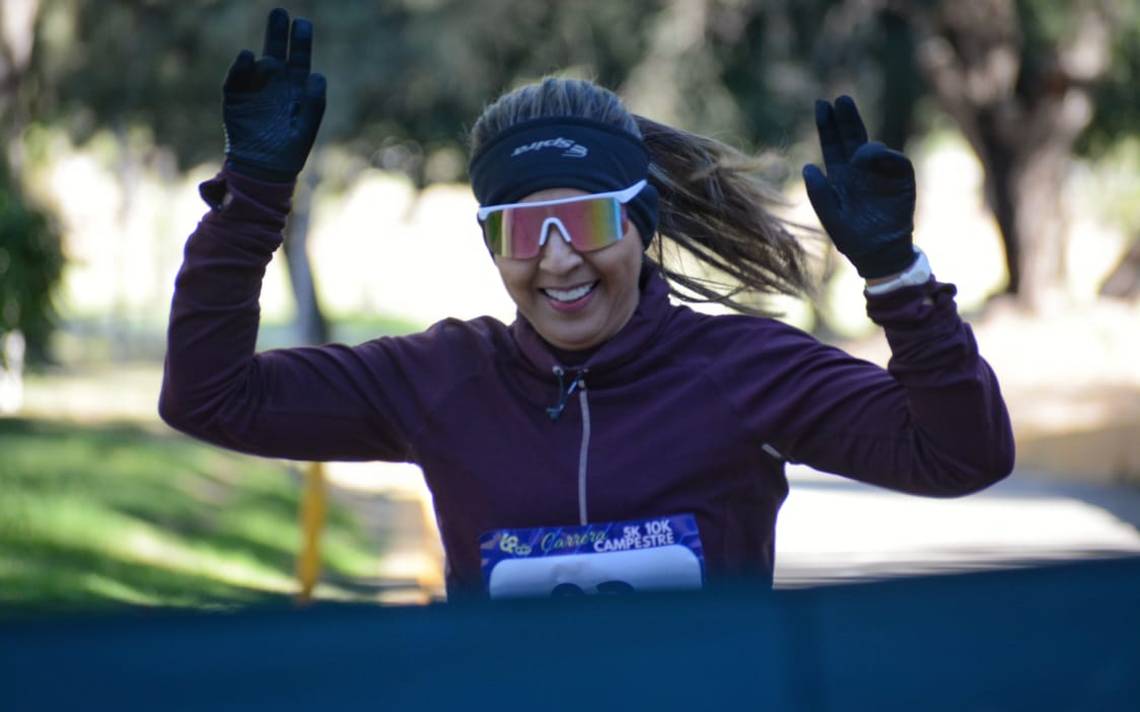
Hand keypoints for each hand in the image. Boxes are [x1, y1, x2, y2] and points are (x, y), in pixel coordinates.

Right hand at [222, 8, 325, 182]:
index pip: (299, 58)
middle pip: (276, 51)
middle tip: (280, 12)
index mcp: (295, 88)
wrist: (262, 170)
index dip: (300, 41)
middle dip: (278, 32)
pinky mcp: (235, 98)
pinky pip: (236, 79)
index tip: (302, 24)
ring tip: (269, 39)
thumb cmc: (289, 150)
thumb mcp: (307, 128)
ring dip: (261, 48)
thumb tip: (316, 75)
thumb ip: (314, 103)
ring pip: (255, 61)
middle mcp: (274, 83)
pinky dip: (240, 68)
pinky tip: (248, 58)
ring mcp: (254, 89)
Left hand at [802, 96, 916, 279]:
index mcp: (841, 176)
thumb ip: (819, 194)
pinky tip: (874, 158)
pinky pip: (896, 160)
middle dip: (847, 118)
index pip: (832, 144)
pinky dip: (885, 156)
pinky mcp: (901, 179)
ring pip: (873, 146)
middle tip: (841, 99)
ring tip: (859, 157)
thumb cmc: (853, 239)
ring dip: (865, 146)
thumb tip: (808, 166)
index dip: (827, 125)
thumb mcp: (831, 218)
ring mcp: (881, 173)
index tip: (822, 104)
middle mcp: (860, 170)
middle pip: (852, 137)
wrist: (880, 254)